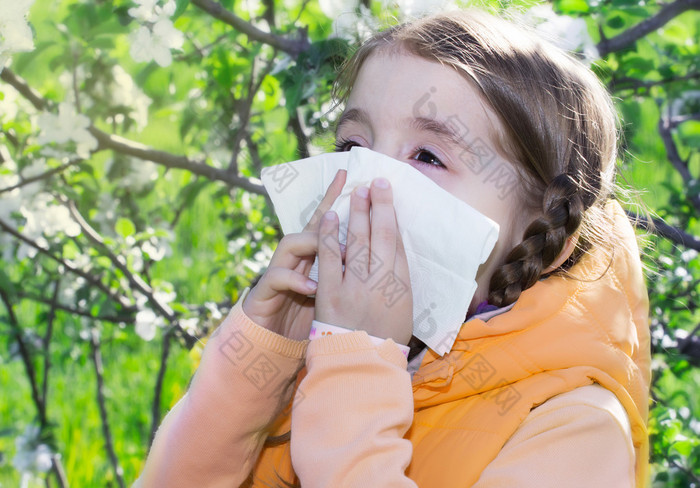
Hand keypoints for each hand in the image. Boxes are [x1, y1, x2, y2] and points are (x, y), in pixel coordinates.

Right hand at [242, 169, 346, 339]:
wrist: (270, 343)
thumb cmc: (306, 320)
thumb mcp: (332, 296)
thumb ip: (347, 276)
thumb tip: (378, 259)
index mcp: (314, 259)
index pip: (328, 224)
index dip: (338, 200)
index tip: (350, 176)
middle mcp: (296, 259)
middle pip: (311, 224)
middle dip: (328, 204)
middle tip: (348, 185)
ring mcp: (279, 272)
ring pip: (291, 243)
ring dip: (314, 244)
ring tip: (336, 252)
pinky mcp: (265, 291)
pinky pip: (278, 278)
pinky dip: (296, 281)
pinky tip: (312, 289)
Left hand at [315, 178, 412, 345]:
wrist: (361, 368)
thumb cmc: (384, 341)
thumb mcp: (403, 312)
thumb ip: (400, 282)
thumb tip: (396, 252)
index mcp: (402, 287)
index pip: (398, 243)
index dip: (392, 216)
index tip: (388, 195)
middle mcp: (382, 284)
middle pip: (382, 236)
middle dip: (378, 206)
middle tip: (375, 182)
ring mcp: (356, 288)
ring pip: (358, 242)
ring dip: (356, 213)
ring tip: (356, 191)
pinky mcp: (331, 295)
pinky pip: (330, 259)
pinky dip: (329, 236)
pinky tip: (330, 216)